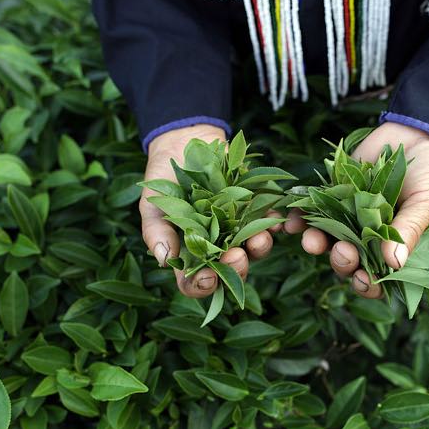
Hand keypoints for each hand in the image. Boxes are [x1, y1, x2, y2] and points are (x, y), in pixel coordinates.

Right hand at [141, 124, 281, 297]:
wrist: (184, 142)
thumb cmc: (163, 180)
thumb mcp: (153, 204)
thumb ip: (157, 232)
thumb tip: (165, 260)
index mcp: (191, 253)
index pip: (196, 281)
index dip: (202, 285)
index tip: (207, 277)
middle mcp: (218, 246)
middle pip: (231, 269)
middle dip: (237, 268)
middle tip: (237, 257)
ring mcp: (239, 228)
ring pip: (255, 248)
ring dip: (259, 247)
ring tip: (258, 238)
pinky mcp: (256, 207)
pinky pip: (270, 220)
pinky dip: (274, 222)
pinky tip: (275, 220)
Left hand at [292, 122, 428, 298]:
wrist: (420, 131)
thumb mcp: (426, 201)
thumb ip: (409, 230)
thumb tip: (393, 264)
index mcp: (393, 246)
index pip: (377, 277)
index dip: (367, 285)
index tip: (363, 279)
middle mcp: (367, 235)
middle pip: (347, 260)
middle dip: (341, 262)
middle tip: (343, 251)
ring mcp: (348, 214)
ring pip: (326, 238)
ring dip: (316, 243)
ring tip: (311, 240)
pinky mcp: (333, 192)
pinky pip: (311, 209)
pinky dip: (298, 218)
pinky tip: (290, 222)